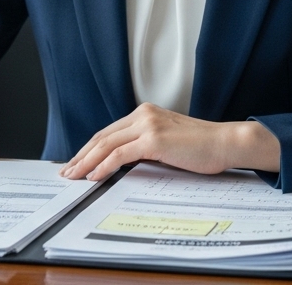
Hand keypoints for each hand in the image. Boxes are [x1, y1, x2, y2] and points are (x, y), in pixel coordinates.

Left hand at [59, 102, 280, 181]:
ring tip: (73, 176)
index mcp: (145, 114)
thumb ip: (146, 147)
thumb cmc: (202, 147)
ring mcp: (148, 125)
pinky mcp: (154, 139)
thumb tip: (123, 164)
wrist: (225, 143)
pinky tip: (94, 177)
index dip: (89, 148)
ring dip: (86, 162)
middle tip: (66, 171)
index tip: (77, 162)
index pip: (109, 132)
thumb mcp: (168, 143)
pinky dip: (103, 166)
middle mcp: (143, 115)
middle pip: (102, 137)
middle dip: (81, 156)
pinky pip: (120, 155)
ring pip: (106, 144)